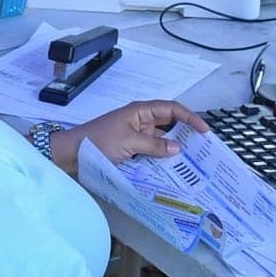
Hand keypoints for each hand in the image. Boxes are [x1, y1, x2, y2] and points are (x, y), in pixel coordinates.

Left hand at [52, 100, 207, 175]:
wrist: (71, 153)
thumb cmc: (98, 141)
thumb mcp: (128, 142)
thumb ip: (154, 145)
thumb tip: (177, 148)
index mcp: (140, 111)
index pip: (171, 109)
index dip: (190, 117)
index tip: (204, 130)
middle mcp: (140, 120)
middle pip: (170, 123)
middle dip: (186, 133)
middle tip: (202, 148)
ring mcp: (136, 134)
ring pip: (162, 139)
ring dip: (174, 148)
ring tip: (191, 160)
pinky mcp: (132, 148)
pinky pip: (152, 150)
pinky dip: (162, 157)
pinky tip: (171, 168)